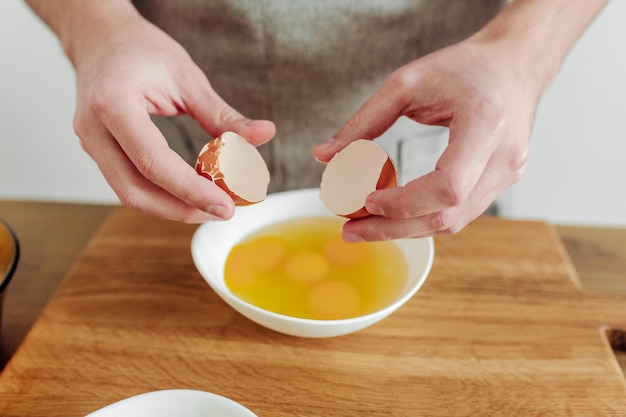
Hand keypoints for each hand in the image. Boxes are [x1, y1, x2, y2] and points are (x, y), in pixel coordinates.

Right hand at [69, 2, 274, 221]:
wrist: (100, 37)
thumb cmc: (141, 49)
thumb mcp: (188, 77)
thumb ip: (223, 115)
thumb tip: (264, 135)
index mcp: (113, 103)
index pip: (153, 162)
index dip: (191, 191)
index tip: (225, 206)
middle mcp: (94, 129)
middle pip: (135, 191)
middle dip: (182, 210)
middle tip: (223, 211)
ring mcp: (91, 143)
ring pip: (129, 194)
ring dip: (172, 207)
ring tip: (211, 204)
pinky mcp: (98, 151)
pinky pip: (128, 183)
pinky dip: (160, 194)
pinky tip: (190, 192)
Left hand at [314, 37, 535, 240]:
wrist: (514, 64)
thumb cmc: (465, 67)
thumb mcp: (407, 82)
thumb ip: (364, 120)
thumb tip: (323, 155)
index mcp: (487, 125)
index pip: (448, 186)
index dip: (405, 203)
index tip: (366, 202)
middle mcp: (505, 157)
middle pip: (449, 214)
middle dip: (395, 228)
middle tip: (351, 231)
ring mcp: (508, 173)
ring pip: (455, 221)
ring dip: (406, 229)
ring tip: (363, 227)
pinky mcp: (502, 181)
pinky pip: (460, 212)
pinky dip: (424, 218)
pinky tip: (393, 216)